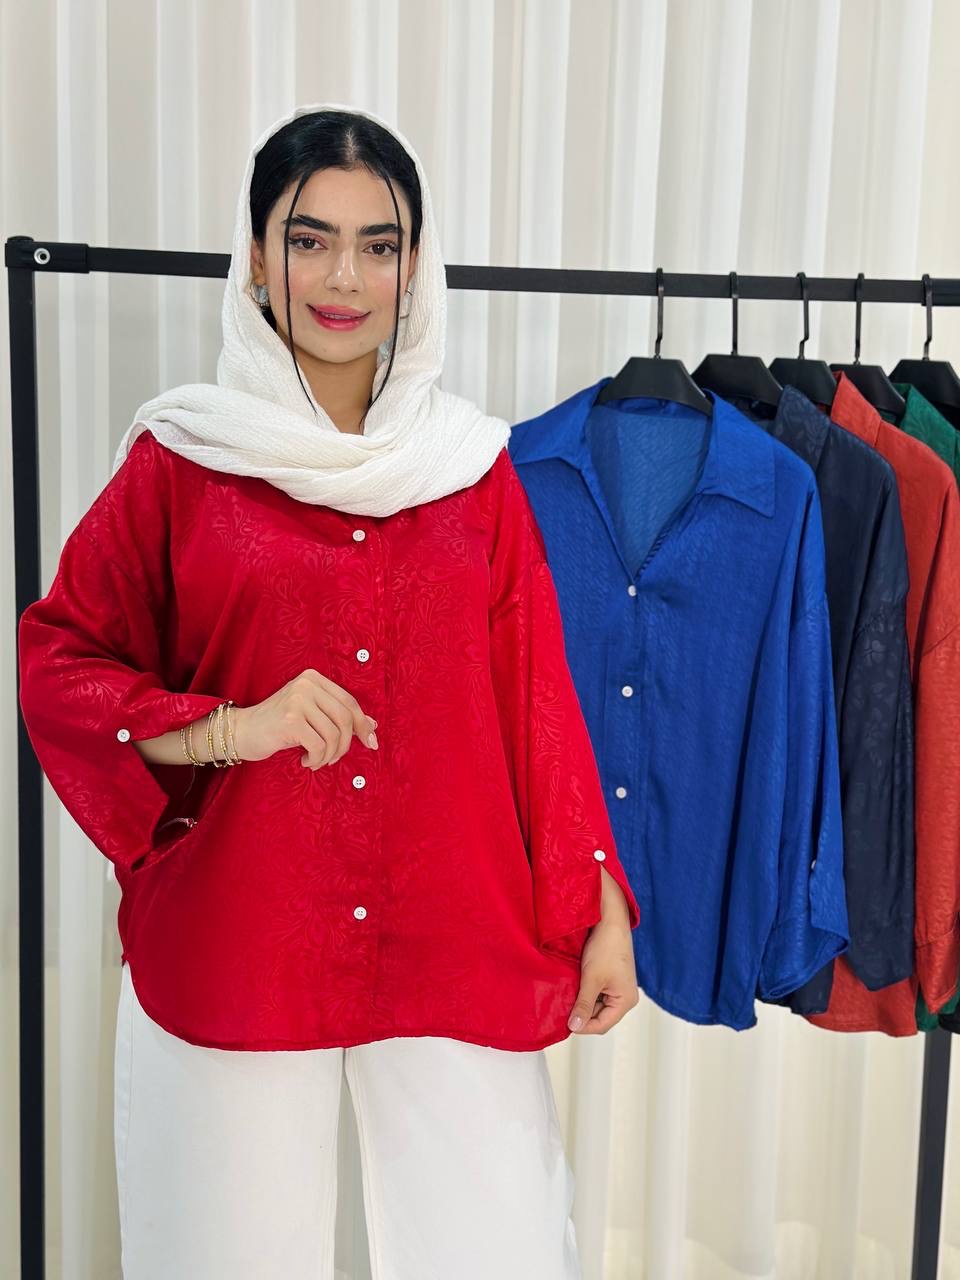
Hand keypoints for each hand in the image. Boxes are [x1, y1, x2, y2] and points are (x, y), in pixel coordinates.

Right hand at [232, 668, 378, 768]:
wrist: (242, 731)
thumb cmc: (279, 726)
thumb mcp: (311, 715)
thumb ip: (338, 716)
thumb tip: (373, 726)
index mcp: (313, 678)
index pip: (349, 702)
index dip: (363, 725)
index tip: (371, 743)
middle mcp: (306, 684)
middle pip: (345, 718)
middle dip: (346, 744)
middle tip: (335, 759)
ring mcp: (298, 700)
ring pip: (334, 734)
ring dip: (329, 755)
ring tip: (317, 760)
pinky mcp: (290, 720)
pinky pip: (319, 745)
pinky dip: (316, 759)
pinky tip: (305, 761)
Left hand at [567, 919, 638, 1034]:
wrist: (610, 921)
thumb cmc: (606, 948)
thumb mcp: (592, 979)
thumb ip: (583, 1005)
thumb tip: (574, 1027)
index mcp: (625, 1001)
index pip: (602, 1025)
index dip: (582, 1026)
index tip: (564, 1022)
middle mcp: (624, 998)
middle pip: (600, 1016)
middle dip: (582, 1013)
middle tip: (563, 1008)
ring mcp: (618, 988)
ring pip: (596, 1005)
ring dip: (582, 1002)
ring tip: (567, 996)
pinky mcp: (611, 980)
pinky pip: (597, 994)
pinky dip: (585, 993)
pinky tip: (574, 987)